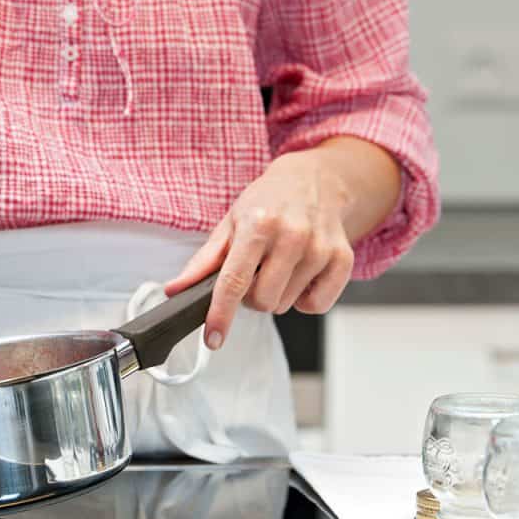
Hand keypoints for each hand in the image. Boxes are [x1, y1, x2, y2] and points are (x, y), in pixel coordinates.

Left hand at [165, 147, 357, 349]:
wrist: (314, 181)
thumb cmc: (269, 202)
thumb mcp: (230, 223)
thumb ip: (203, 261)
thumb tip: (176, 289)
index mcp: (259, 224)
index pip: (235, 281)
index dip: (221, 314)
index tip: (213, 338)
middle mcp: (293, 235)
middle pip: (263, 301)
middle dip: (251, 297)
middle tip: (253, 274)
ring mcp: (321, 248)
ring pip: (286, 305)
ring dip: (276, 294)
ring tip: (278, 266)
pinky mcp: (343, 259)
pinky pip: (316, 305)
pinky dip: (304, 300)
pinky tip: (299, 275)